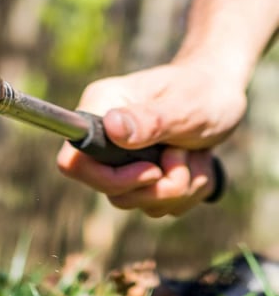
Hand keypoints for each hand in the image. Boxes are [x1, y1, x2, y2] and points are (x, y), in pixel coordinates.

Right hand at [57, 62, 246, 216]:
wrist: (222, 92)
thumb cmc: (203, 90)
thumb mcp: (185, 105)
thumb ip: (150, 120)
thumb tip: (112, 128)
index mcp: (100, 109)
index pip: (73, 161)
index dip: (108, 178)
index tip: (151, 169)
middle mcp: (103, 137)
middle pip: (109, 191)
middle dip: (158, 186)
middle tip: (184, 155)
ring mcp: (121, 160)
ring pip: (137, 202)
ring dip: (179, 186)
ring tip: (195, 153)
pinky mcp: (141, 178)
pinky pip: (158, 205)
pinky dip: (187, 191)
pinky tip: (196, 162)